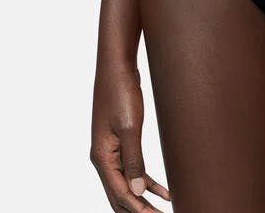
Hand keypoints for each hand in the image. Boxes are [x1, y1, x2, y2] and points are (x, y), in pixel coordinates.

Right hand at [90, 60, 170, 210]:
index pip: (120, 193)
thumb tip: (138, 191)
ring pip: (126, 186)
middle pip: (120, 195)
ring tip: (162, 211)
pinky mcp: (121, 142)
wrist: (117, 66)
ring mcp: (111, 151)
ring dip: (143, 200)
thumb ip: (134, 160)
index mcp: (102, 157)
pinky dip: (146, 183)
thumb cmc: (121, 92)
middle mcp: (103, 158)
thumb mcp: (129, 126)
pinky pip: (132, 170)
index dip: (138, 209)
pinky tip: (162, 191)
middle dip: (138, 211)